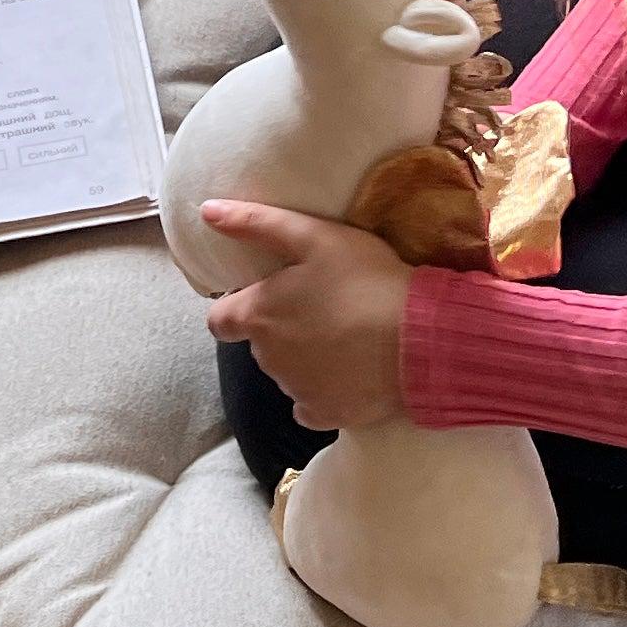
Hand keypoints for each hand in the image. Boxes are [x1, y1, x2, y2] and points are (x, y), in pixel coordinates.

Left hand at [198, 201, 413, 431]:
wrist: (419, 339)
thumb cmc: (363, 279)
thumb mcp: (313, 236)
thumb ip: (256, 223)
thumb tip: (207, 211)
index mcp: (257, 317)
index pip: (219, 320)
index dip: (237, 307)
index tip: (269, 296)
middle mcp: (266, 359)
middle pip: (259, 344)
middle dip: (279, 328)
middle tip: (321, 306)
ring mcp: (295, 391)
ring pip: (286, 373)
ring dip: (303, 357)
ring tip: (344, 335)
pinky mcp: (325, 415)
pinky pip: (310, 405)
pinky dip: (322, 391)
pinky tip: (349, 373)